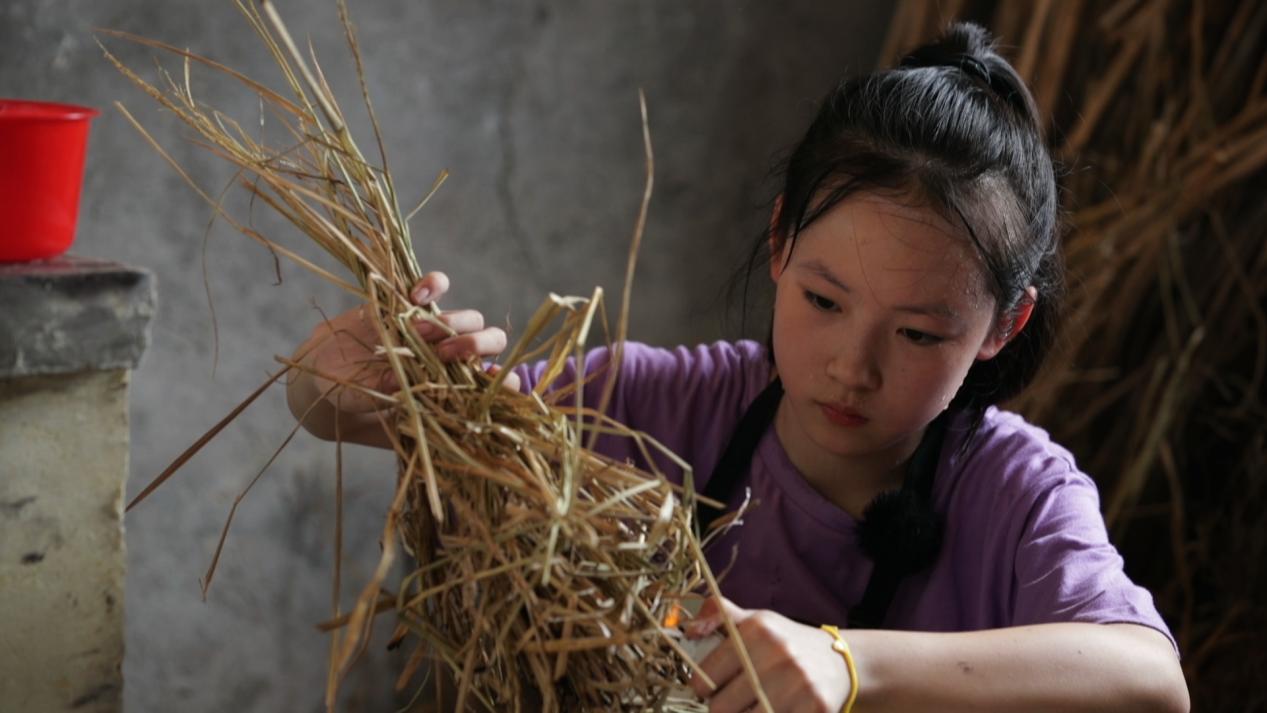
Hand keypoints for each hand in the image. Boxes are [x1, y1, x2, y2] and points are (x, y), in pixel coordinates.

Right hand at [288, 271, 517, 438]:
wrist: (326, 372)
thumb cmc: (358, 399)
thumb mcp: (374, 408)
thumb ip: (393, 402)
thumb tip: (399, 388)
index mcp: (455, 388)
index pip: (498, 384)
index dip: (504, 383)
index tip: (491, 381)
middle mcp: (453, 357)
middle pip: (490, 341)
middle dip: (476, 344)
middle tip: (446, 354)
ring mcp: (435, 328)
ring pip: (468, 317)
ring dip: (449, 322)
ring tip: (417, 331)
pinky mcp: (413, 303)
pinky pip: (437, 285)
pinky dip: (433, 284)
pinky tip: (418, 294)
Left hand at [686, 597, 851, 712]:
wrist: (839, 661)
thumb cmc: (786, 643)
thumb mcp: (756, 621)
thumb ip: (719, 615)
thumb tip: (688, 627)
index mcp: (757, 629)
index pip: (705, 676)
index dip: (703, 687)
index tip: (711, 688)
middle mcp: (778, 654)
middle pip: (720, 708)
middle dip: (722, 709)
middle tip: (732, 701)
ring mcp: (799, 684)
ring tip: (752, 707)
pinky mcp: (816, 708)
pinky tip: (775, 711)